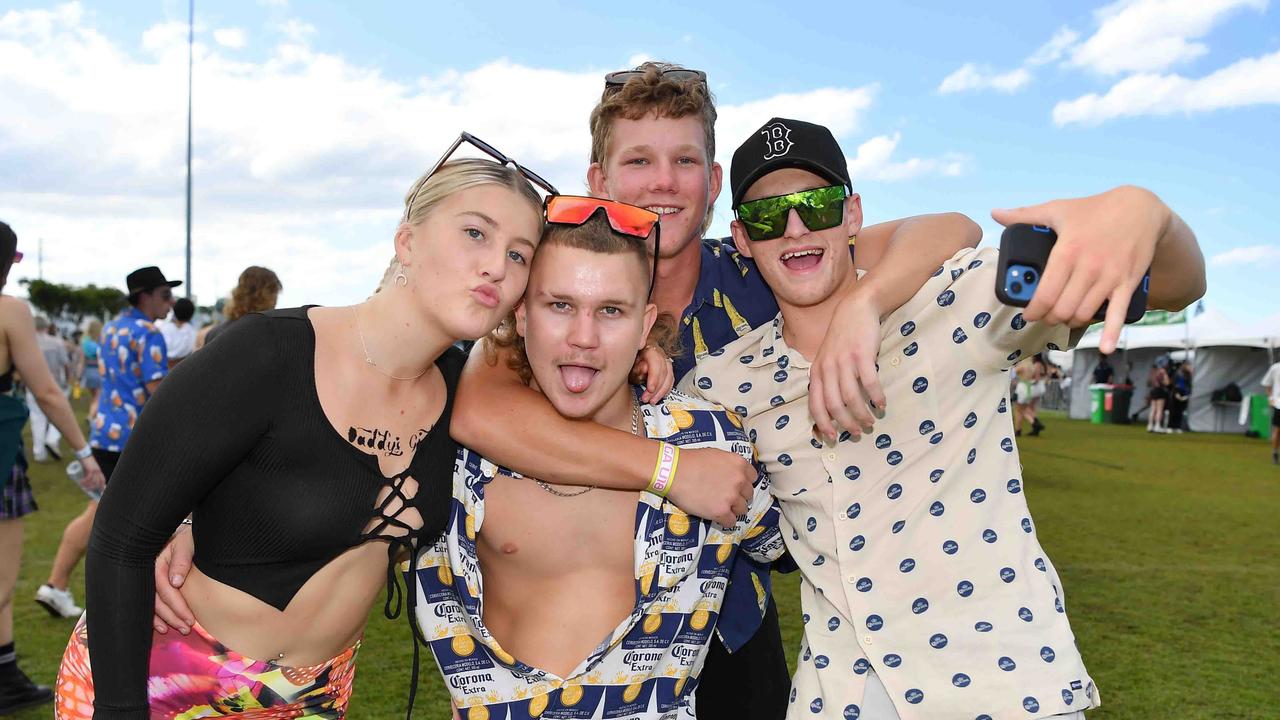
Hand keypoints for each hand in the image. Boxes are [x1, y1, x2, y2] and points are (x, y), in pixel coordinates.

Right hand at [78, 455, 105, 493]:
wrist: (84, 454)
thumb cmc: (85, 462)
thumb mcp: (88, 469)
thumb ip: (88, 474)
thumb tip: (86, 481)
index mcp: (99, 471)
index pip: (103, 480)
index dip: (102, 486)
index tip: (101, 491)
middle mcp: (98, 471)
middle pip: (98, 482)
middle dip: (94, 488)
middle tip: (87, 490)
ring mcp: (95, 470)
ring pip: (93, 481)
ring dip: (87, 485)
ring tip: (82, 486)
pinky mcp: (90, 469)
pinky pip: (88, 478)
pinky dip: (84, 481)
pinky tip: (80, 482)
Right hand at [153, 524, 195, 633]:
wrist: (189, 534)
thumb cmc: (190, 538)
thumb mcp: (188, 543)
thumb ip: (182, 560)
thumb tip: (175, 581)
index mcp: (155, 562)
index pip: (164, 588)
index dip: (177, 605)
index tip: (190, 618)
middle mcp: (148, 572)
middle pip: (156, 600)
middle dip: (171, 617)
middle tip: (186, 629)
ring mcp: (148, 579)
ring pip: (151, 604)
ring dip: (164, 620)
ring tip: (178, 630)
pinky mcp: (151, 584)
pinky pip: (149, 603)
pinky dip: (155, 617)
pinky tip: (162, 627)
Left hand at [632, 345, 675, 403]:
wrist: (630, 357)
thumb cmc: (629, 361)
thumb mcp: (629, 363)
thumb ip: (637, 367)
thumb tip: (646, 368)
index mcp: (649, 350)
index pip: (656, 363)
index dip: (654, 377)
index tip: (650, 389)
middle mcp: (659, 353)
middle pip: (663, 371)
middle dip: (656, 388)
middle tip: (647, 399)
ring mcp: (664, 360)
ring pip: (669, 376)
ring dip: (661, 391)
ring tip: (652, 401)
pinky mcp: (667, 368)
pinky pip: (670, 379)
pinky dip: (666, 390)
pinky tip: (660, 396)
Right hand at [664, 447, 755, 526]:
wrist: (674, 471)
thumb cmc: (691, 461)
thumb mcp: (716, 455)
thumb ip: (730, 465)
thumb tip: (734, 474)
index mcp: (739, 464)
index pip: (753, 478)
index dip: (744, 483)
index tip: (736, 486)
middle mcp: (739, 480)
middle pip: (748, 495)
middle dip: (739, 497)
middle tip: (726, 497)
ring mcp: (731, 497)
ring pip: (742, 510)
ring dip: (733, 509)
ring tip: (720, 507)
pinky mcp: (721, 511)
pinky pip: (731, 522)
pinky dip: (726, 521)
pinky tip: (718, 517)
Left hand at [809, 289, 886, 441]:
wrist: (855, 310)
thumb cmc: (842, 339)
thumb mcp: (827, 360)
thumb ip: (827, 381)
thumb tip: (833, 409)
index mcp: (817, 372)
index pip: (815, 404)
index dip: (823, 423)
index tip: (833, 437)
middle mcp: (828, 368)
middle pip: (834, 404)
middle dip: (845, 422)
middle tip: (857, 431)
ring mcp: (844, 361)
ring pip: (851, 396)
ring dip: (862, 413)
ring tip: (871, 421)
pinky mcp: (862, 355)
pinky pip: (869, 382)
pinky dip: (876, 396)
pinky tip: (881, 404)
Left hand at [992, 185, 1168, 353]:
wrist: (1140, 208)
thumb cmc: (1095, 209)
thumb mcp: (1059, 209)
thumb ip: (1025, 215)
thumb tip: (996, 213)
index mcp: (1067, 252)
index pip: (1045, 294)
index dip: (1033, 310)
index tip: (1027, 313)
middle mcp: (1088, 268)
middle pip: (1062, 309)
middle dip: (1049, 318)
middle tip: (1045, 316)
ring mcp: (1109, 278)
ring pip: (1083, 314)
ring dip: (1070, 322)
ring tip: (1064, 317)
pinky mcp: (1127, 284)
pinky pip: (1119, 314)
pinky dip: (1111, 333)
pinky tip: (1105, 348)